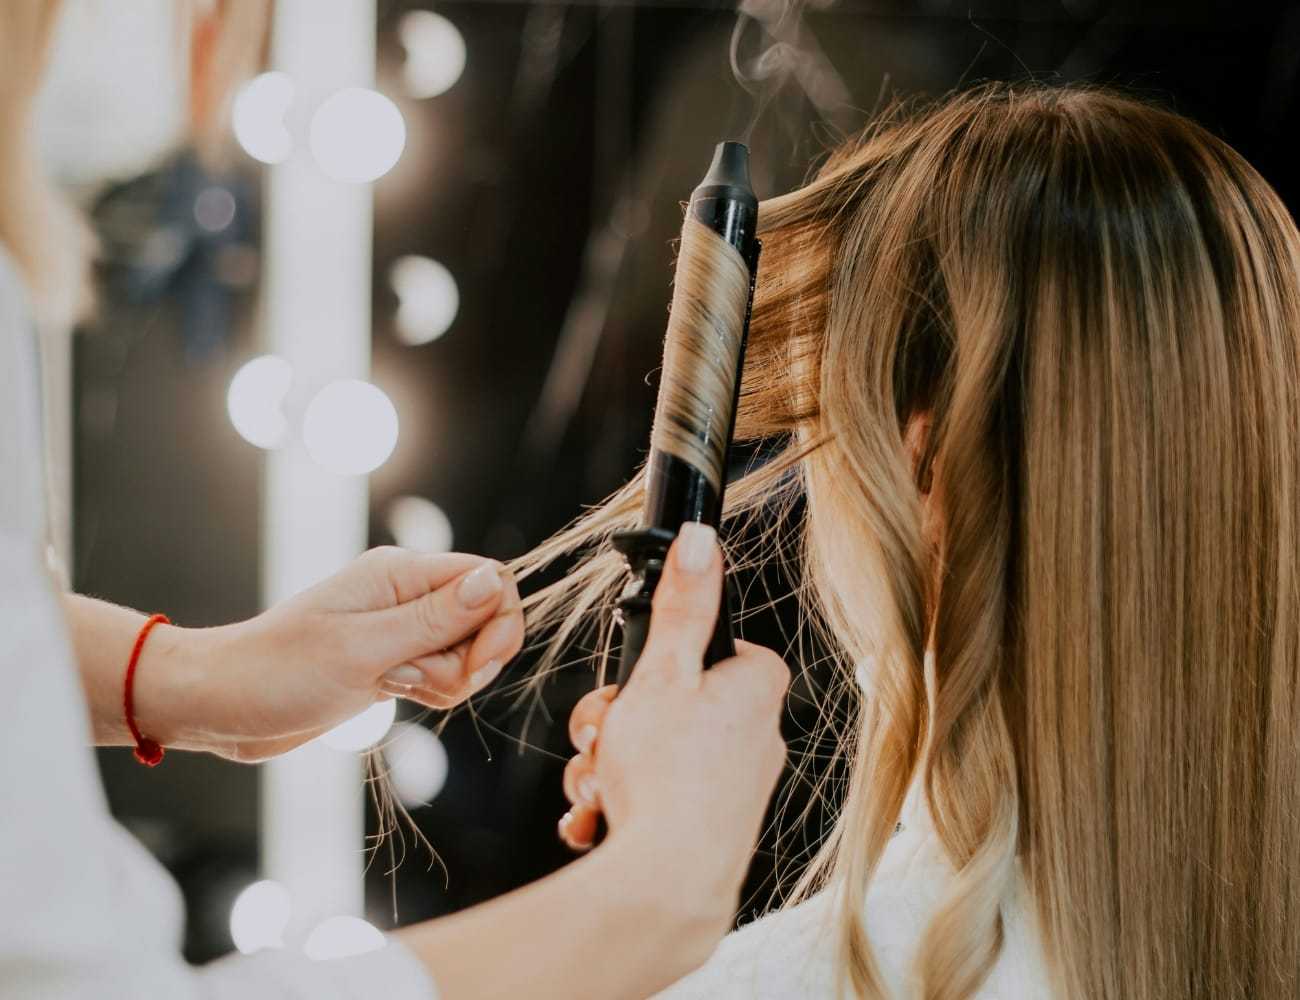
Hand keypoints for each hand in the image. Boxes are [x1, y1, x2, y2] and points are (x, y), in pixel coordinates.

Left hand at [137, 547, 522, 760]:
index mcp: (401, 573)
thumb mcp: (363, 649)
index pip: (488, 579)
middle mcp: (406, 595)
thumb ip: (434, 620)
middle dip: (468, 661)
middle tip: (416, 682)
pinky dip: (429, 691)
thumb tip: (493, 584)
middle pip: (483, 620)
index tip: (475, 666)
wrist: (222, 704)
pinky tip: (386, 695)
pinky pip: (440, 673)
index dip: (498, 623)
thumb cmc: (278, 672)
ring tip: (389, 687)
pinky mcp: (391, 662)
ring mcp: (399, 630)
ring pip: (464, 652)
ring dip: (444, 682)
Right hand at [556, 524, 788, 931]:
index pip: (721, 648)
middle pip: (674, 703)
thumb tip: (700, 541)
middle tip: (603, 736)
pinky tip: (600, 819)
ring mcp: (734, 790)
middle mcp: (756, 738)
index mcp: (754, 690)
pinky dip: (621, 806)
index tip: (639, 676)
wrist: (668, 883)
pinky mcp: (711, 831)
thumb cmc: (668, 777)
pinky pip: (657, 802)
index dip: (669, 658)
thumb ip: (681, 605)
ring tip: (598, 786)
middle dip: (620, 720)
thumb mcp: (661, 670)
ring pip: (655, 754)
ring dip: (610, 766)